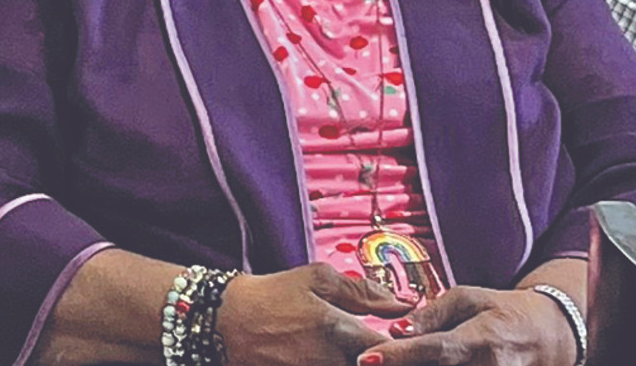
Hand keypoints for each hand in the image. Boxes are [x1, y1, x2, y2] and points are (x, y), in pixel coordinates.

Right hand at [214, 265, 405, 363]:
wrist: (227, 325)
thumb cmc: (274, 297)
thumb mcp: (317, 279)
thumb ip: (363, 291)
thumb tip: (403, 303)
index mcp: (338, 332)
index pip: (390, 350)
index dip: (405, 347)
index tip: (408, 340)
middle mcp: (330, 363)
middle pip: (375, 365)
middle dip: (386, 358)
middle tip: (388, 348)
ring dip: (365, 361)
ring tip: (359, 351)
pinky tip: (340, 357)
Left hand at [354, 285, 579, 365]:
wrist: (547, 339)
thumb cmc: (504, 313)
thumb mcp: (470, 298)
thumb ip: (433, 313)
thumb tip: (398, 328)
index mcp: (483, 339)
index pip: (435, 349)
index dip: (399, 355)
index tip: (368, 357)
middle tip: (374, 360)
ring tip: (396, 358)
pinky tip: (420, 361)